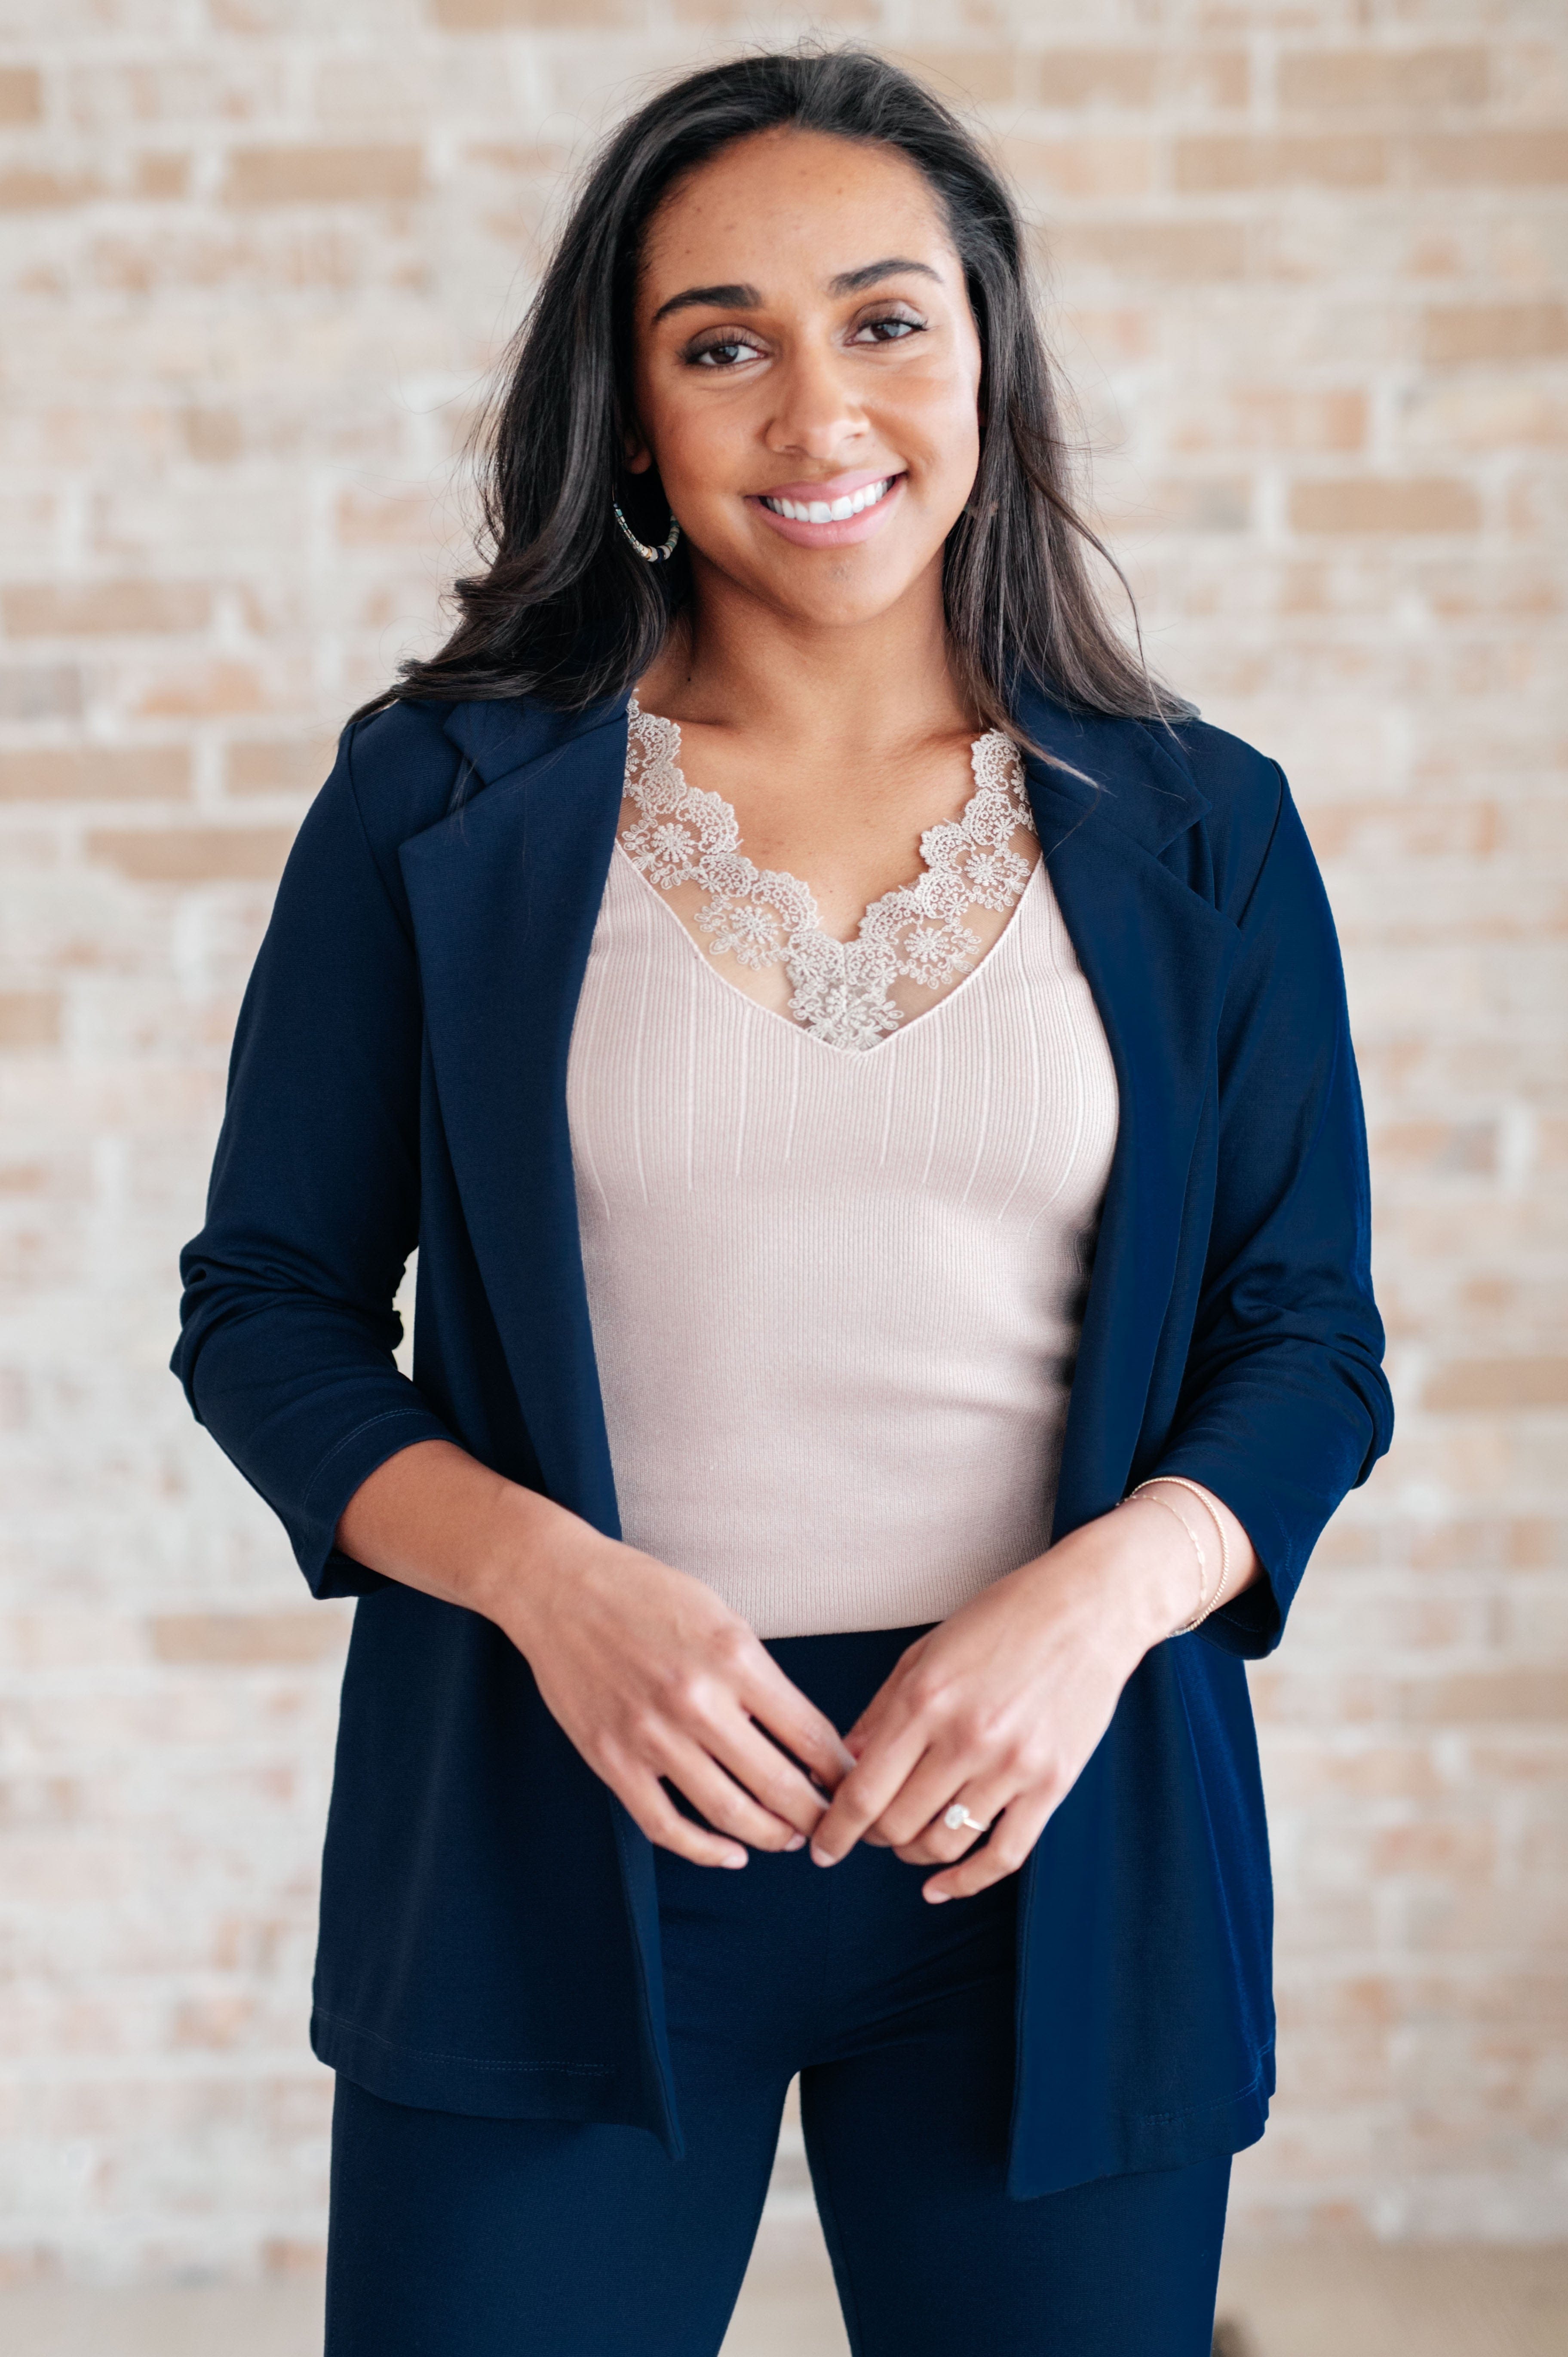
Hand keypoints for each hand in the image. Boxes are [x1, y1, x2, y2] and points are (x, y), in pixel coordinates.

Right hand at [498, 1518, 855, 1871]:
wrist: (560, 1587)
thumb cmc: (646, 1594)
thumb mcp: (721, 1616)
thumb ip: (759, 1674)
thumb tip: (803, 1735)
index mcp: (734, 1657)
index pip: (810, 1733)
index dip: (842, 1771)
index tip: (853, 1784)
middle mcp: (697, 1701)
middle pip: (779, 1785)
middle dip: (817, 1816)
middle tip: (833, 1826)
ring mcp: (651, 1735)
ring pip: (729, 1814)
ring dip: (771, 1836)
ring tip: (789, 1838)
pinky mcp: (612, 1759)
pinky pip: (666, 1825)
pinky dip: (705, 1850)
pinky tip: (730, 1853)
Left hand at [806, 1497, 1221, 1902]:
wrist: (1089, 1609)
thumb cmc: (1003, 1620)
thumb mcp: (926, 1652)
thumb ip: (882, 1711)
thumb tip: (846, 1765)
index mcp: (926, 1699)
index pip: (863, 1790)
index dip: (835, 1829)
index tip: (822, 1846)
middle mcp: (965, 1737)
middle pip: (897, 1824)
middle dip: (873, 1837)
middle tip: (869, 1831)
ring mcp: (1012, 1764)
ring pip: (943, 1843)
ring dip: (913, 1855)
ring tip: (907, 1842)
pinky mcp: (1052, 1784)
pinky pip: (1004, 1855)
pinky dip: (966, 1882)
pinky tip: (941, 1887)